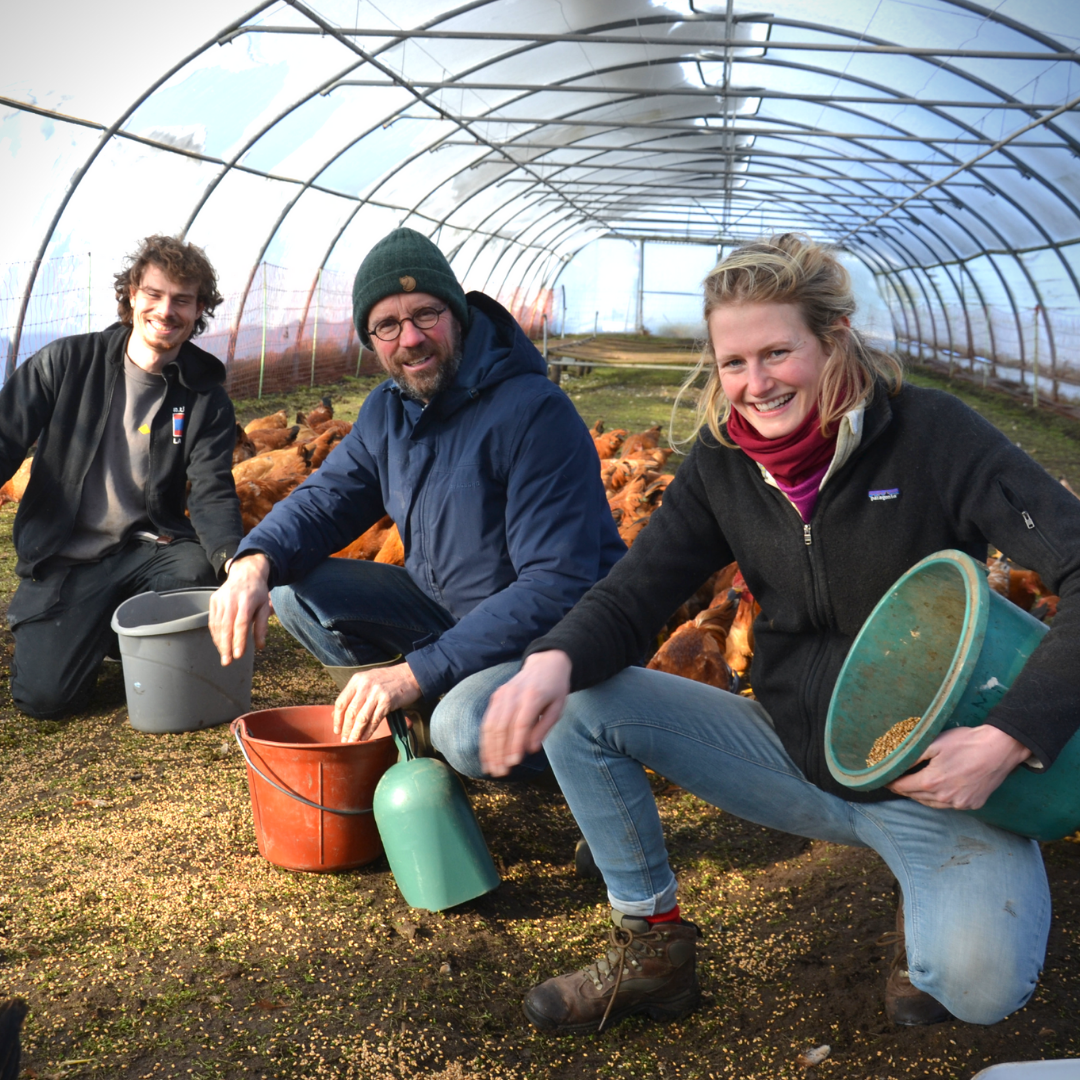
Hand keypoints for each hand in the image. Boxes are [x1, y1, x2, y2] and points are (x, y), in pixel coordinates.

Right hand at [208, 554, 270, 664]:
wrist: (246, 574)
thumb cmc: (257, 593)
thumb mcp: (265, 607)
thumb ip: (262, 626)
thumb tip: (260, 646)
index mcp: (247, 600)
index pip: (241, 623)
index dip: (239, 640)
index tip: (238, 655)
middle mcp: (231, 600)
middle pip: (226, 626)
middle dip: (226, 646)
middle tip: (227, 662)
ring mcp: (220, 599)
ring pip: (217, 625)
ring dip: (220, 642)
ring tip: (225, 656)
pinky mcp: (213, 601)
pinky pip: (213, 621)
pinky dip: (215, 634)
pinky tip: (220, 644)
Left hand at [335, 663, 421, 742]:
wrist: (410, 675)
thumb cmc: (388, 679)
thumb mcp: (367, 681)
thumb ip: (353, 695)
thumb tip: (336, 715)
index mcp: (357, 680)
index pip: (341, 702)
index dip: (337, 719)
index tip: (337, 730)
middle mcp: (365, 686)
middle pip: (350, 712)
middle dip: (346, 729)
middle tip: (344, 740)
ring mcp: (376, 694)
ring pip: (361, 718)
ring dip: (355, 733)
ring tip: (352, 742)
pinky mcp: (387, 702)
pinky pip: (375, 720)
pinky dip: (369, 731)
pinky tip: (365, 738)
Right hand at [479, 651, 571, 776]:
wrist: (545, 662)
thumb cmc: (555, 688)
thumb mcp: (558, 707)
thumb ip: (544, 728)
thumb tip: (530, 750)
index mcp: (533, 695)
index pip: (521, 723)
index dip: (515, 744)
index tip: (514, 762)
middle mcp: (514, 694)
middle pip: (502, 726)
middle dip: (500, 752)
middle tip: (501, 772)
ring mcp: (502, 694)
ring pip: (490, 725)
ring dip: (489, 749)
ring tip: (492, 769)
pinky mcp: (496, 696)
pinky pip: (487, 720)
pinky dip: (485, 740)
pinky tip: (486, 755)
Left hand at [886, 724, 1031, 809]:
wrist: (999, 749)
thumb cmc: (965, 743)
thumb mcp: (933, 744)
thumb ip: (912, 757)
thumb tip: (895, 764)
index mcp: (931, 782)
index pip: (902, 787)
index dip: (891, 783)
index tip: (885, 780)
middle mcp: (943, 798)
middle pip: (915, 797)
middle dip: (905, 789)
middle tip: (898, 781)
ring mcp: (959, 803)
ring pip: (931, 804)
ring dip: (921, 796)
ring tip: (915, 786)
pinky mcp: (972, 804)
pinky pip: (949, 805)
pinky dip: (940, 799)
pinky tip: (939, 789)